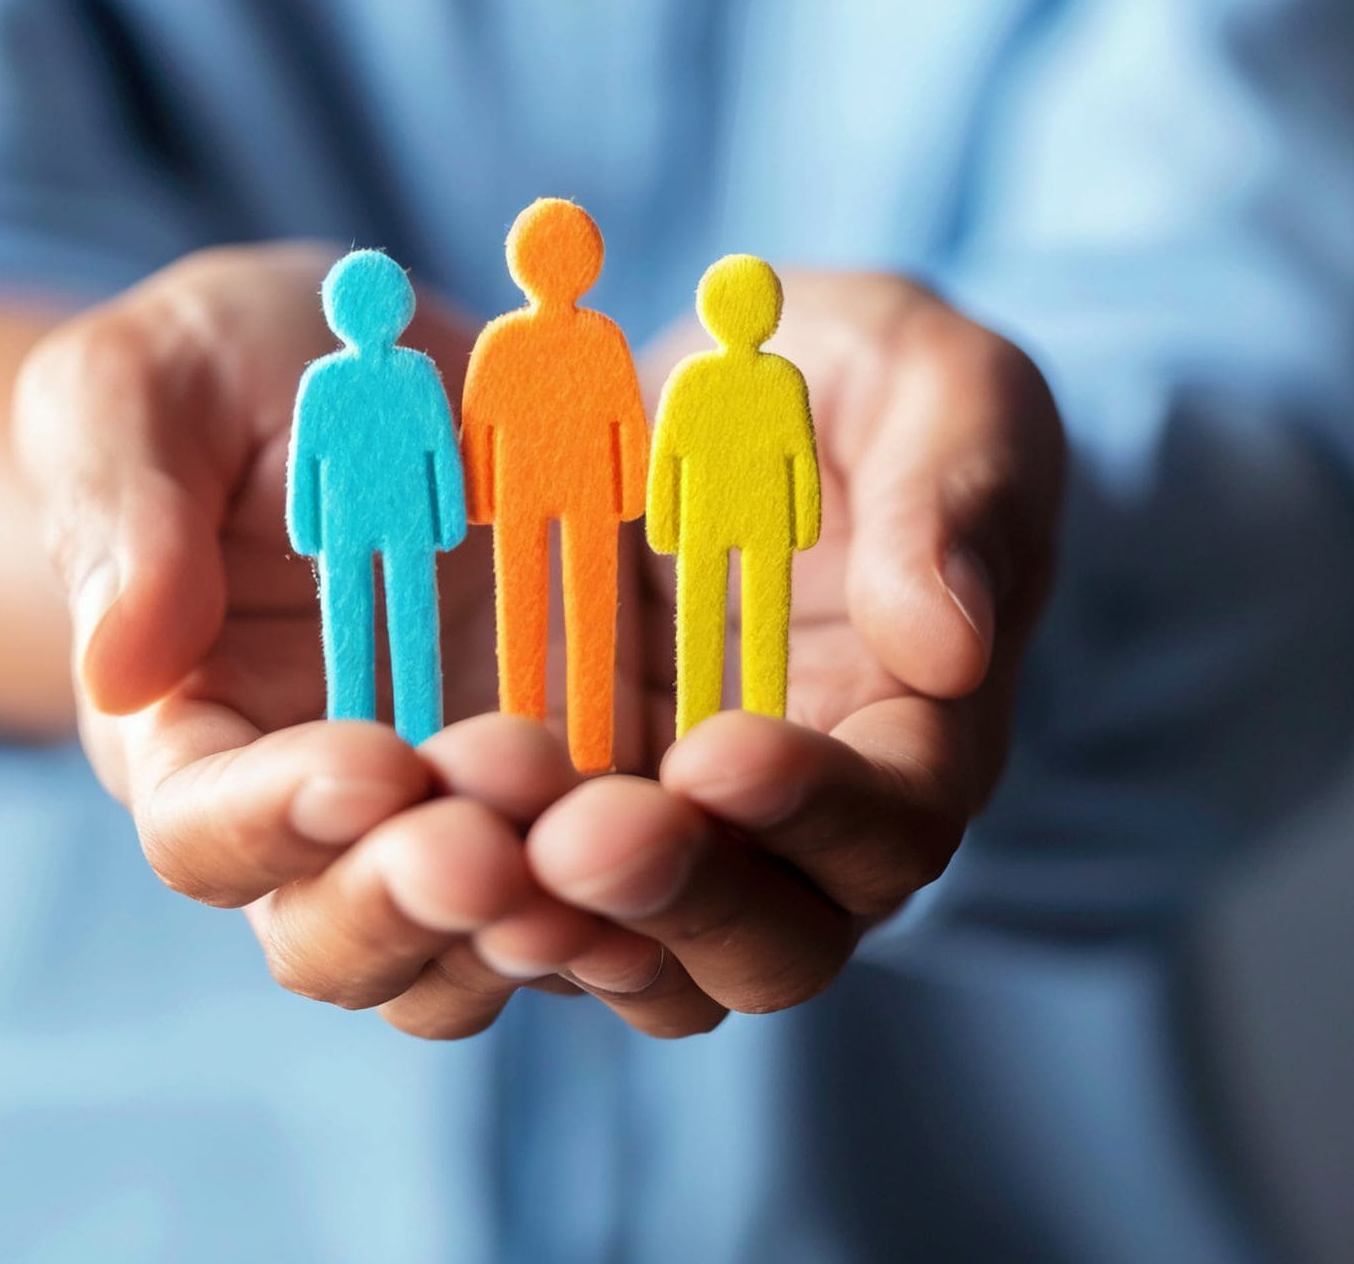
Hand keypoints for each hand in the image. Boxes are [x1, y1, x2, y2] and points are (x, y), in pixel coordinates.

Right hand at [12, 245, 664, 1036]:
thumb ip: (123, 506)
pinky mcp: (580, 807)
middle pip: (339, 942)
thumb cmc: (236, 372)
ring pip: (480, 960)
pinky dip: (653, 902)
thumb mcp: (149, 385)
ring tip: (613, 843)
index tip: (370, 761)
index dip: (278, 819)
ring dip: (541, 926)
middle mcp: (319, 827)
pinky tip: (707, 838)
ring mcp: (458, 829)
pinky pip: (611, 908)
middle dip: (415, 903)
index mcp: (190, 741)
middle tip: (497, 839)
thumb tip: (117, 663)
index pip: (206, 833)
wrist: (397, 369)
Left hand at [526, 272, 1064, 1020]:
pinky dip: (464, 902)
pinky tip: (399, 838)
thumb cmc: (851, 389)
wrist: (704, 405)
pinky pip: (518, 915)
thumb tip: (948, 646)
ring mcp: (673, 850)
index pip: (896, 823)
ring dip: (558, 925)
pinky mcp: (555, 833)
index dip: (818, 806)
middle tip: (581, 836)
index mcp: (923, 735)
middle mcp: (805, 836)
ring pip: (638, 968)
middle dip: (679, 897)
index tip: (721, 751)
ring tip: (468, 848)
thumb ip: (954, 496)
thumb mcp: (930, 384)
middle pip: (771, 946)